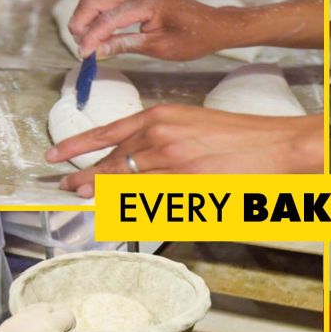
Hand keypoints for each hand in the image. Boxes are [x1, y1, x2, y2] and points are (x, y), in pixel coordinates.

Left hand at [45, 105, 323, 196]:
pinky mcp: (185, 189)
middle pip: (111, 163)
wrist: (274, 145)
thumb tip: (134, 157)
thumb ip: (161, 137)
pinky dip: (133, 210)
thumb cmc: (240, 135)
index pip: (107, 133)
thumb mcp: (193, 123)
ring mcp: (171, 166)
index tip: (56, 156)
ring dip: (104, 195)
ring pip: (124, 186)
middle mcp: (159, 139)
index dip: (77, 146)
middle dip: (85, 177)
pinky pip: (149, 204)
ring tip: (86, 200)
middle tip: (67, 186)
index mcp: (161, 117)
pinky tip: (121, 214)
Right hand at [69, 0, 237, 58]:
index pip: (107, 18)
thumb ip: (126, 44)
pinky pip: (112, 4)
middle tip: (80, 47)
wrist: (215, 26)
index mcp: (145, 3)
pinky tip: (101, 35)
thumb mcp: (160, 47)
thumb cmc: (194, 37)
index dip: (91, 37)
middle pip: (95, 1)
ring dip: (89, 19)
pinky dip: (101, 18)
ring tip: (88, 43)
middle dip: (81, 23)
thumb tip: (98, 49)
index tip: (83, 55)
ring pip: (101, 0)